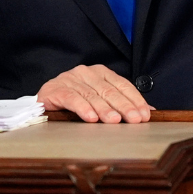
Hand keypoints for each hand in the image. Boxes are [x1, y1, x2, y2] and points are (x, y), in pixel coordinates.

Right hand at [36, 65, 153, 123]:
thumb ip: (121, 104)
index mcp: (100, 72)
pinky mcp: (55, 89)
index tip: (145, 114)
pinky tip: (91, 118)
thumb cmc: (75, 102)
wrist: (44, 102)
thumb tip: (149, 112)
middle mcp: (86, 72)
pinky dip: (82, 108)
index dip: (135, 99)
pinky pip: (71, 98)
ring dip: (105, 109)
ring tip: (115, 121)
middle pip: (109, 90)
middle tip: (135, 120)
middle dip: (124, 106)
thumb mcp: (99, 100)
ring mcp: (70, 79)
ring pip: (92, 95)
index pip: (122, 84)